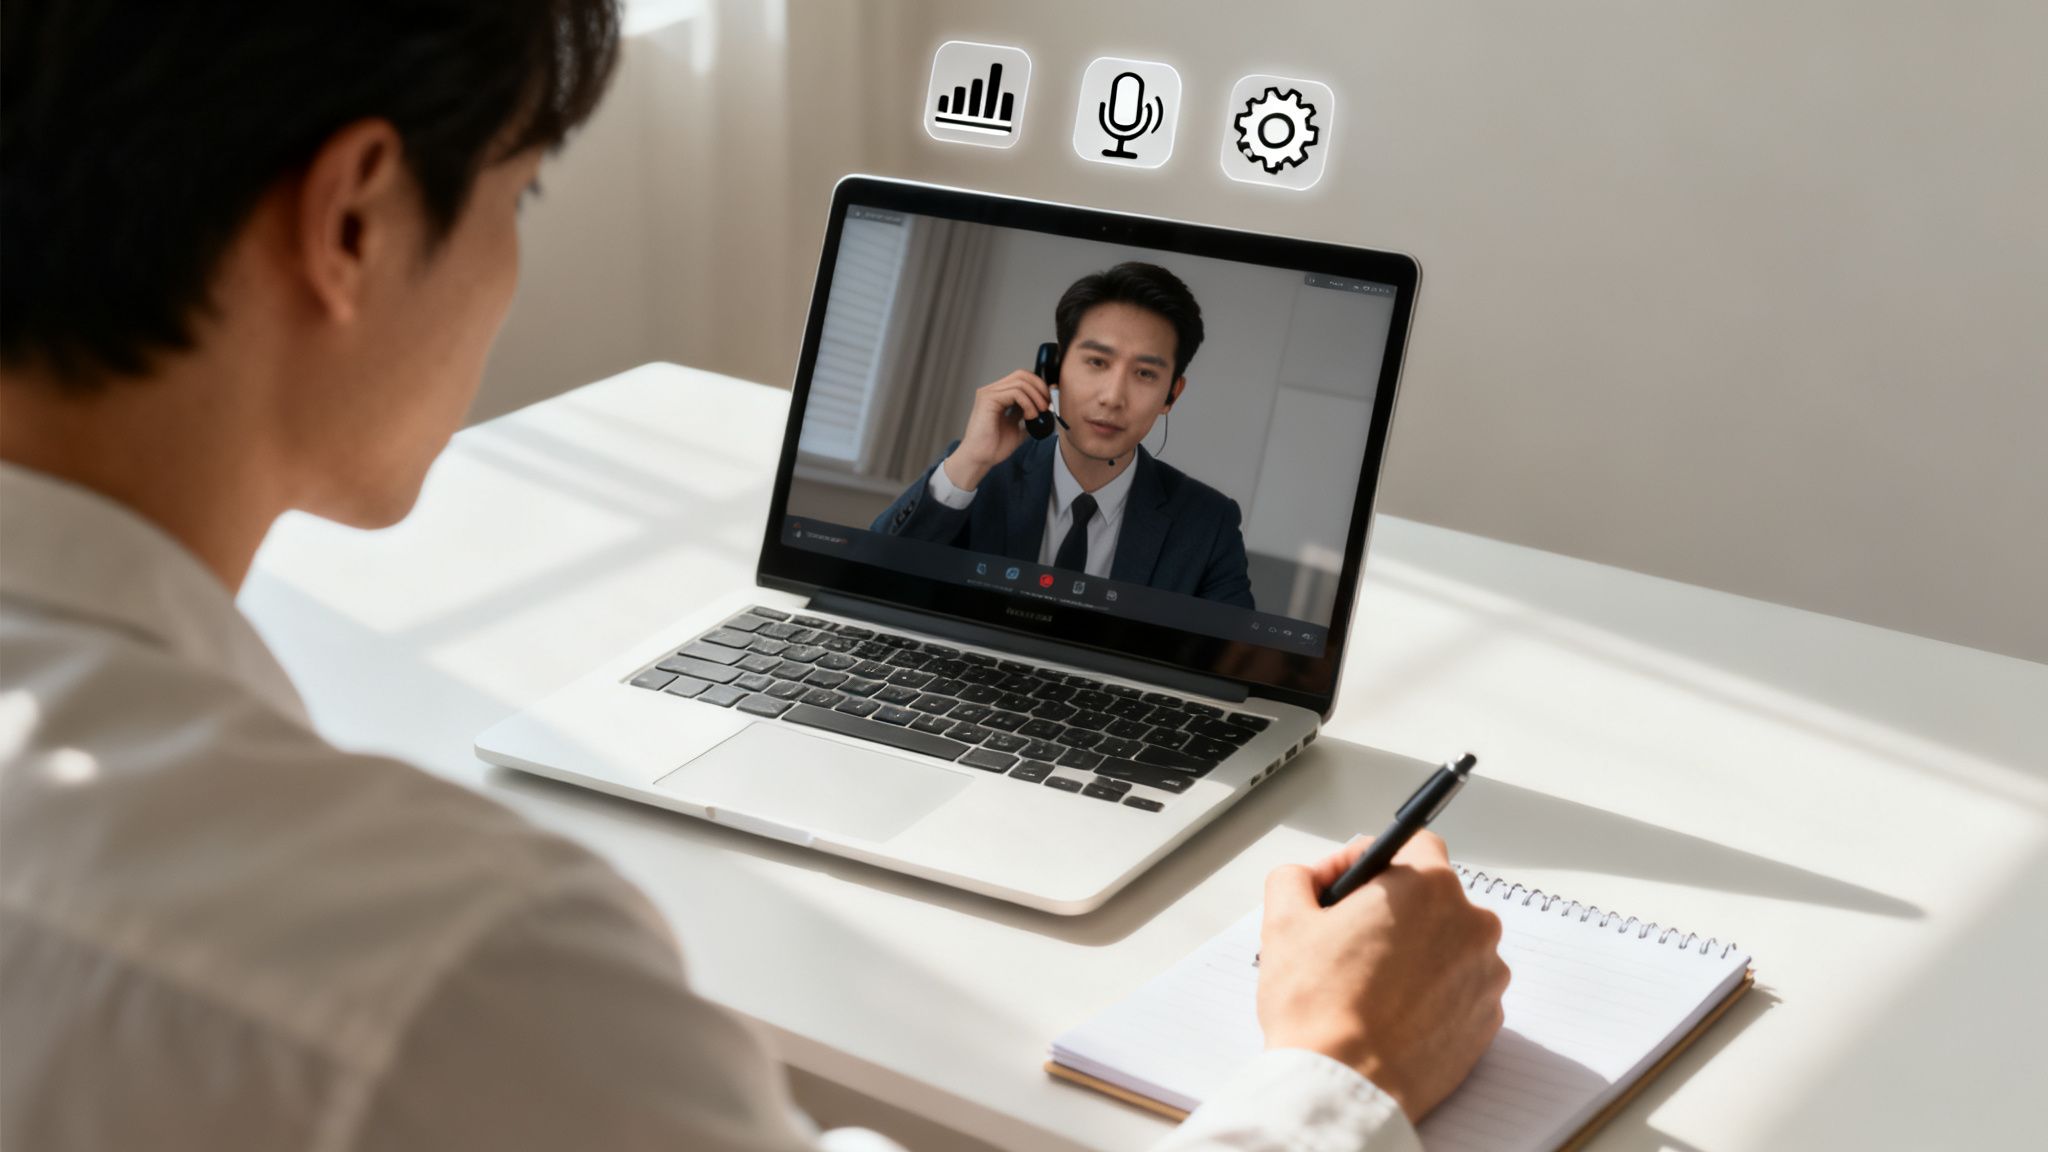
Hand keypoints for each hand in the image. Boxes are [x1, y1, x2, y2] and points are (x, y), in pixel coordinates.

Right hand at [941, 370, 1051, 490]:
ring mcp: (989, 393)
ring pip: (1020, 382)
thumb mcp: (1017, 427)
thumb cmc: (994, 447)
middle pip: (1022, 374)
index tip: (1048, 402)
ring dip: (1036, 397)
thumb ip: (1026, 415)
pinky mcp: (988, 399)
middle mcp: (992, 391)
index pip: (1022, 378)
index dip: (1038, 386)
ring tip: (1039, 413)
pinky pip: (1015, 392)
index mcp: (998, 395)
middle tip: (1047, 405)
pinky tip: (1030, 416)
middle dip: (1039, 388)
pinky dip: (1028, 403)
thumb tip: (1043, 409)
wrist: (981, 458)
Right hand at [1256, 831, 1508, 1122]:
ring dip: (1416, 952)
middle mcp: (1470, 923)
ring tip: (1370, 984)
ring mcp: (1486, 974)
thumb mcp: (1283, 921)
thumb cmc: (1319, 1007)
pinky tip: (1393, 1012)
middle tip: (1349, 940)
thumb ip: (1297, 877)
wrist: (1345, 1086)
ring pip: (1448, 944)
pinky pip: (1460, 989)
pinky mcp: (1488, 1020)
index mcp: (1426, 886)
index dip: (1375, 861)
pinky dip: (1432, 993)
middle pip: (1432, 897)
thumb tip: (1310, 878)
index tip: (1351, 886)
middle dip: (1394, 910)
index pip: (1413, 844)